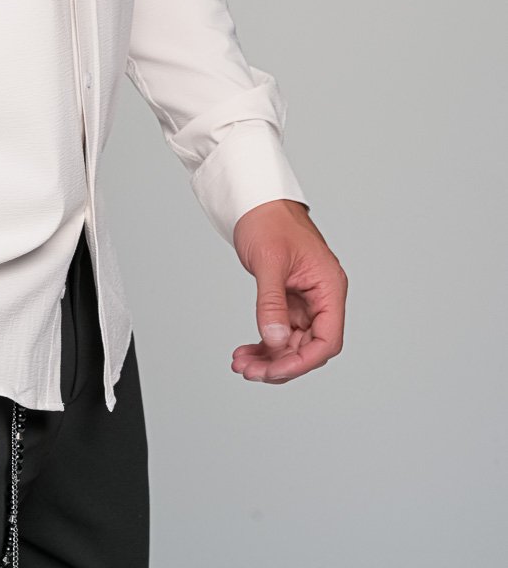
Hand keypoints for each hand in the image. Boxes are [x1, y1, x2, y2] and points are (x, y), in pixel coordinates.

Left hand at [230, 198, 346, 383]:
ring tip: (241, 364)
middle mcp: (322, 297)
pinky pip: (281, 330)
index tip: (275, 371)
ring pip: (293, 343)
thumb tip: (276, 341)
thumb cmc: (268, 219)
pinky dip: (265, 343)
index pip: (327, 339)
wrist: (255, 199)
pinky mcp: (289, 299)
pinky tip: (245, 353)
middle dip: (280, 363)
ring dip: (269, 357)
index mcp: (329, 287)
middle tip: (248, 371)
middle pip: (309, 347)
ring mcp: (306, 300)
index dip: (303, 361)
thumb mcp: (269, 262)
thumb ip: (273, 303)